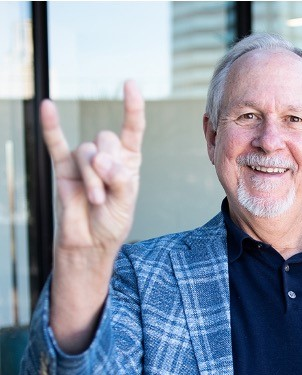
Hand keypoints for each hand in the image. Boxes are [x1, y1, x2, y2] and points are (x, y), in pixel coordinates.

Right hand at [42, 80, 144, 255]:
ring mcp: (83, 161)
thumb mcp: (125, 203)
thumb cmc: (111, 223)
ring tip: (95, 200)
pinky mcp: (63, 168)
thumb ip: (118, 179)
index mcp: (128, 161)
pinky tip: (47, 107)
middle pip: (106, 140)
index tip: (130, 83)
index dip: (132, 107)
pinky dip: (51, 126)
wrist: (88, 242)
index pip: (132, 129)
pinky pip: (55, 143)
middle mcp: (106, 157)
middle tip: (106, 195)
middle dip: (107, 168)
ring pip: (86, 152)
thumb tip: (100, 158)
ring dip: (92, 178)